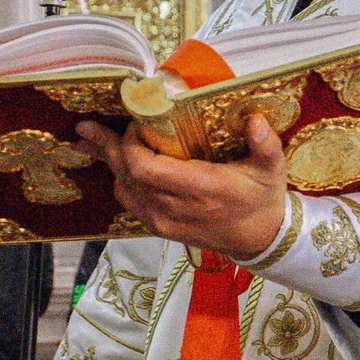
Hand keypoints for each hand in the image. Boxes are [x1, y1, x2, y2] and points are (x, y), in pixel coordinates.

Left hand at [76, 112, 288, 260]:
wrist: (261, 240)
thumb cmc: (263, 199)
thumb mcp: (272, 169)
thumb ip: (265, 143)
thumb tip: (254, 118)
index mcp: (199, 189)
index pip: (145, 167)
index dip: (131, 143)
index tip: (139, 119)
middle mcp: (174, 207)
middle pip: (126, 174)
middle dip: (106, 147)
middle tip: (87, 127)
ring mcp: (163, 221)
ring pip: (123, 187)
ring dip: (110, 162)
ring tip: (94, 140)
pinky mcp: (160, 228)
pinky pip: (130, 201)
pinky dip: (121, 180)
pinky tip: (117, 164)